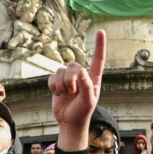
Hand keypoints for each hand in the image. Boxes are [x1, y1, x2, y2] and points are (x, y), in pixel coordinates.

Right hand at [48, 30, 105, 150]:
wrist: (69, 121)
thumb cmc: (82, 113)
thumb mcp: (88, 102)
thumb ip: (87, 87)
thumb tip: (82, 72)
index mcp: (92, 78)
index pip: (97, 59)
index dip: (99, 45)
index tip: (100, 31)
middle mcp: (81, 75)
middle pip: (72, 66)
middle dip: (70, 80)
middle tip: (72, 93)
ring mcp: (68, 78)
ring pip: (60, 71)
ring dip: (61, 85)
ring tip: (66, 95)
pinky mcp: (57, 82)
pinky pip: (51, 77)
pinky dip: (53, 86)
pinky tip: (58, 94)